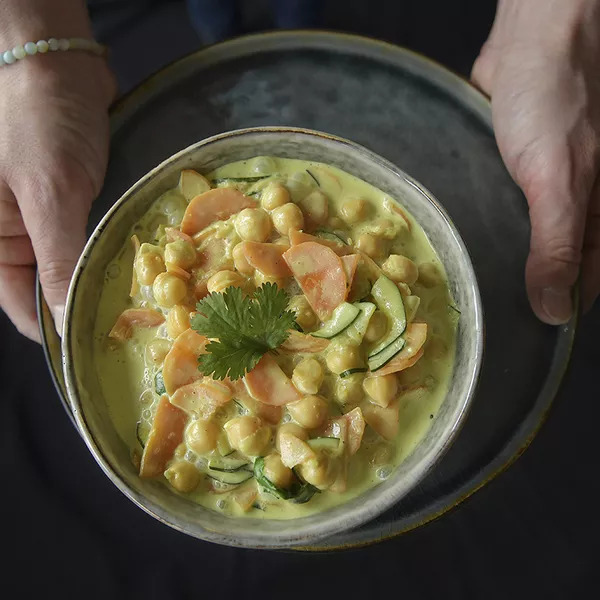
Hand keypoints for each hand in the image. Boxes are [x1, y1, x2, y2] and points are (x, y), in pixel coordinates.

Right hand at [0, 52, 114, 340]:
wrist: (58, 64)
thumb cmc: (40, 121)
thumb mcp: (48, 193)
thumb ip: (56, 259)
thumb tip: (65, 318)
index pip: (18, 304)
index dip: (54, 330)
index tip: (93, 348)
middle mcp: (9, 234)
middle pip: (43, 290)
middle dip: (80, 307)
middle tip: (125, 329)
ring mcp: (37, 219)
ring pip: (67, 267)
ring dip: (94, 280)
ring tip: (133, 304)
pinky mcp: (64, 202)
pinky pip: (81, 240)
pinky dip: (101, 253)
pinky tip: (130, 267)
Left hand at [472, 0, 599, 323]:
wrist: (532, 41)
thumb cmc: (555, 100)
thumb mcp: (559, 179)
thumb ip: (557, 244)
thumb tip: (554, 309)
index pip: (585, 279)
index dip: (558, 305)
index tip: (522, 329)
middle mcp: (579, 203)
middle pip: (555, 262)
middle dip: (527, 285)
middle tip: (485, 307)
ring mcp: (548, 186)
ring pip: (528, 237)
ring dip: (505, 256)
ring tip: (470, 280)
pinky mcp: (518, 170)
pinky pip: (507, 210)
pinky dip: (491, 225)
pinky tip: (468, 238)